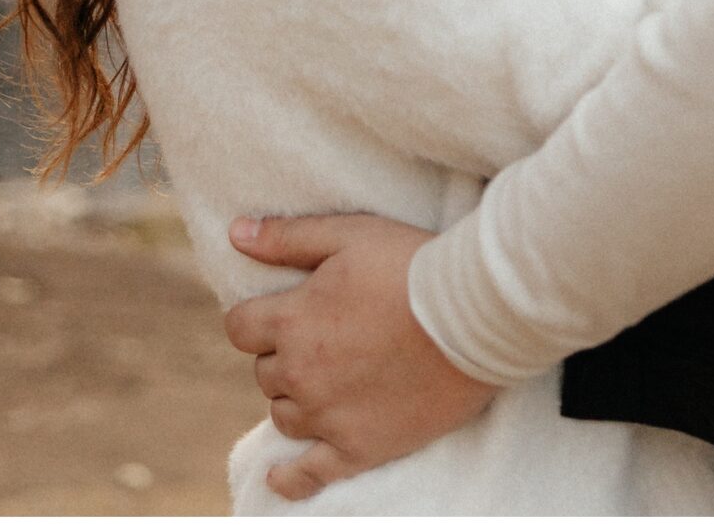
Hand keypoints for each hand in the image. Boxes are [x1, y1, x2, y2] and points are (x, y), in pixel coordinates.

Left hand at [223, 214, 497, 500]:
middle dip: (285, 357)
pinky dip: (291, 478)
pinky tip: (279, 478)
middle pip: (265, 373)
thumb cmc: (413, 266)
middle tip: (325, 343)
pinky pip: (311, 473)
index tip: (284, 314)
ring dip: (296, 400)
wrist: (477, 315)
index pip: (240, 329)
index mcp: (291, 321)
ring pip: (284, 417)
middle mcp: (301, 373)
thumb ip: (287, 238)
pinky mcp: (360, 447)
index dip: (258, 320)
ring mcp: (329, 415)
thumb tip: (236, 234)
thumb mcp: (349, 234)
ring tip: (328, 385)